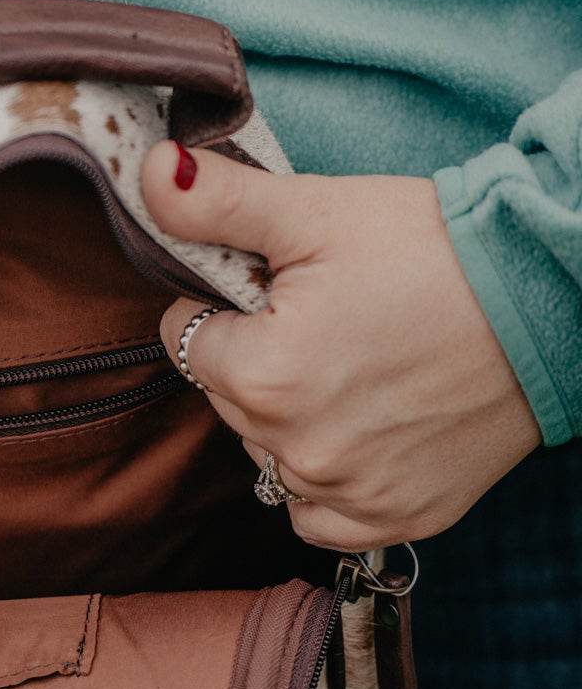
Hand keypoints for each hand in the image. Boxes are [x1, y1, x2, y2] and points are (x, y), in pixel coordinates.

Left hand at [141, 143, 541, 550]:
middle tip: (324, 317)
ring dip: (287, 417)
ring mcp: (350, 492)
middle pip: (225, 399)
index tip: (275, 286)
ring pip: (267, 454)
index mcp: (263, 375)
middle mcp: (299, 449)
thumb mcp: (315, 211)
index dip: (223, 304)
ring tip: (353, 363)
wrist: (546, 296)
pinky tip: (357, 428)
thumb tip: (147, 172)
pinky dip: (324, 480)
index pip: (186, 339)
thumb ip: (214, 202)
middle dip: (254, 358)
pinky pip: (317, 515)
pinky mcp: (398, 516)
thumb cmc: (432, 248)